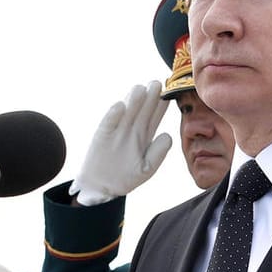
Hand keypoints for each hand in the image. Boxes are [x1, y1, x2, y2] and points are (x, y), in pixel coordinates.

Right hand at [70, 82, 172, 206]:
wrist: (101, 187)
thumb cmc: (125, 178)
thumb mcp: (146, 168)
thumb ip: (158, 153)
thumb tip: (167, 134)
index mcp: (144, 134)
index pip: (155, 116)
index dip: (161, 105)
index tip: (169, 95)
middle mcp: (131, 128)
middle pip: (142, 109)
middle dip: (150, 96)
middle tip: (157, 83)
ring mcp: (116, 130)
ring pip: (127, 111)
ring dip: (133, 100)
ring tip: (140, 89)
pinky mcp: (102, 135)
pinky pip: (108, 122)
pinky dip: (113, 115)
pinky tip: (120, 106)